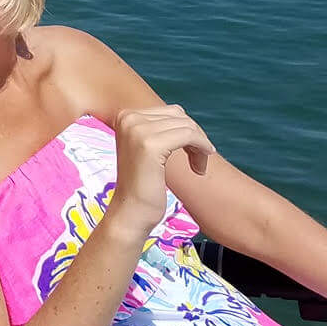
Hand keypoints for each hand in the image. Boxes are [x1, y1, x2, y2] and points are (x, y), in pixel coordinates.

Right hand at [108, 104, 215, 233]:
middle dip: (195, 136)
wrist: (130, 214)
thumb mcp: (145, 148)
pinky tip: (200, 168)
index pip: (170, 112)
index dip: (187, 131)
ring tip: (198, 167)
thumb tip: (182, 113)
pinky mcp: (150, 144)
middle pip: (179, 116)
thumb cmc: (143, 185)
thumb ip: (157, 128)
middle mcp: (128, 118)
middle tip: (198, 162)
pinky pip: (189, 135)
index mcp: (125, 116)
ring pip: (186, 125)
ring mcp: (137, 130)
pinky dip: (201, 147)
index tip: (191, 153)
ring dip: (199, 145)